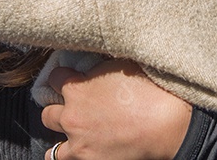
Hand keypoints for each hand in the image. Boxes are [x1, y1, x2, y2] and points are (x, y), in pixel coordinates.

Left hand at [41, 59, 191, 159]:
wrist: (168, 124)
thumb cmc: (150, 90)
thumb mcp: (121, 65)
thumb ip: (99, 68)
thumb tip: (95, 66)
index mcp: (76, 88)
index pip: (54, 78)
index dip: (64, 77)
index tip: (73, 79)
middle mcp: (71, 117)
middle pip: (48, 113)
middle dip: (60, 109)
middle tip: (76, 109)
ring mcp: (79, 143)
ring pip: (54, 148)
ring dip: (64, 140)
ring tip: (77, 136)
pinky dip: (73, 156)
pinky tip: (85, 151)